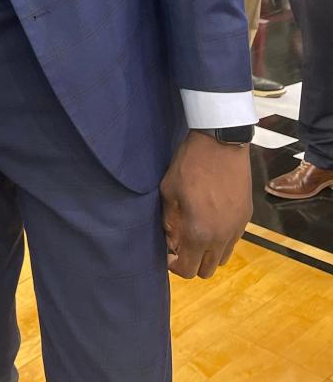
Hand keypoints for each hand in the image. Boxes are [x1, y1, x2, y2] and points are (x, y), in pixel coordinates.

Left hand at [160, 130, 251, 278]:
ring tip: (195, 232)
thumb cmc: (190, 164)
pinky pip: (232, 241)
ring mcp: (236, 229)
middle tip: (180, 243)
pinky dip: (220, 239)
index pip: (187, 270)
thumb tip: (170, 239)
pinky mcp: (245, 218)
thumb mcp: (169, 191)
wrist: (221, 144)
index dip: (174, 265)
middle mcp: (221, 238)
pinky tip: (210, 220)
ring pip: (221, 258)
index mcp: (198, 233)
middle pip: (206, 270)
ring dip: (207, 253)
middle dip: (191, 262)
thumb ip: (169, 221)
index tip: (168, 251)